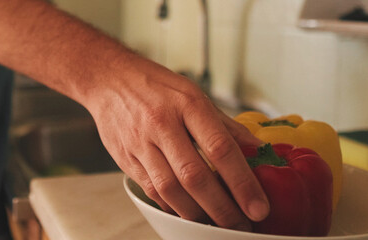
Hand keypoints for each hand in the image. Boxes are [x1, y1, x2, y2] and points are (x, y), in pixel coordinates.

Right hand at [84, 65, 268, 230]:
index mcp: (188, 104)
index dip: (242, 182)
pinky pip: (152, 191)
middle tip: (240, 225)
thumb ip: (226, 126)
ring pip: (170, 189)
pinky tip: (188, 212)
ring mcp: (141, 143)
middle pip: (195, 176)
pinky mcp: (126, 159)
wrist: (109, 80)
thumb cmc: (156, 86)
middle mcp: (162, 124)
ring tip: (216, 223)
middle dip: (222, 208)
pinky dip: (173, 206)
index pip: (220, 148)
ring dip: (197, 213)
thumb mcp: (195, 96)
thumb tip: (257, 150)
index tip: (258, 206)